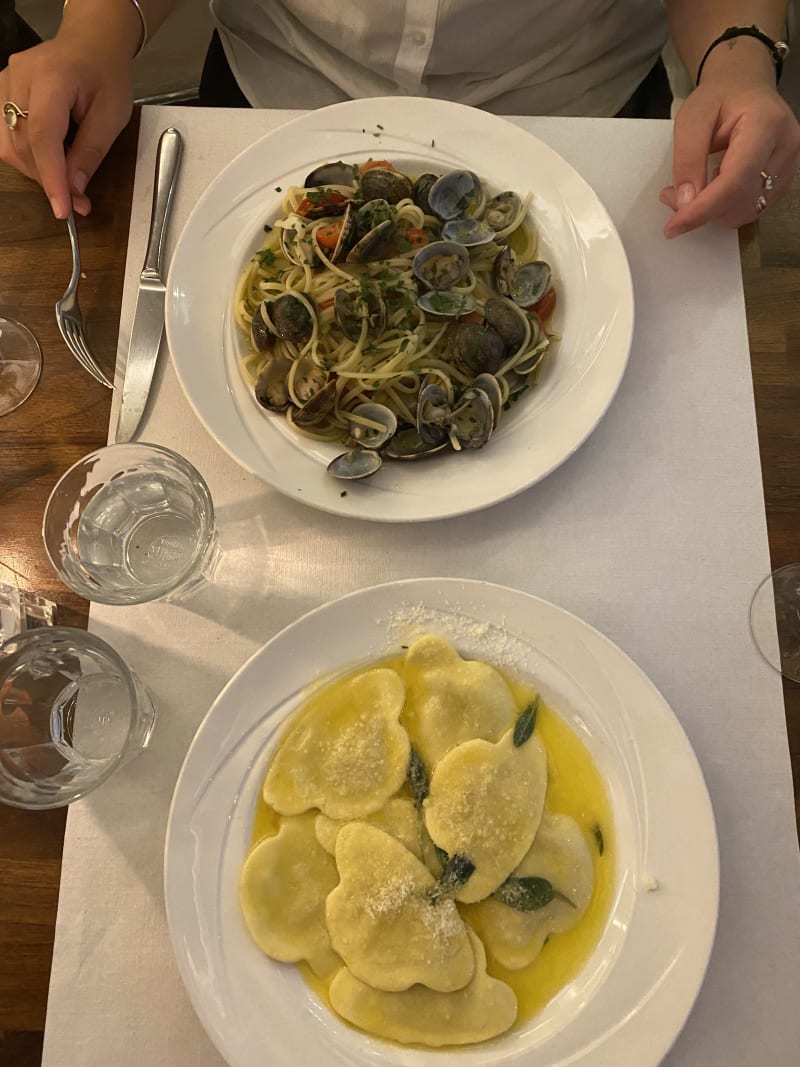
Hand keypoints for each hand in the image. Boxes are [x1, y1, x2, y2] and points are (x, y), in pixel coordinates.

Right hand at [0, 37, 132, 217]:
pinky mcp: (2, 90)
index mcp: (52, 78)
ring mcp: (5, 81)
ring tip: (64, 181)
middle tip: (76, 202)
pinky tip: (49, 162)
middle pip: (22, 143)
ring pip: (8, 143)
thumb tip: (74, 190)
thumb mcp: (112, 116)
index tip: (62, 209)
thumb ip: (91, 153)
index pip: (43, 136)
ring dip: (35, 170)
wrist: (91, 43)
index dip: (51, 177)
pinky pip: (5, 134)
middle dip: (48, 179)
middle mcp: (20, 77)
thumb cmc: (106, 75)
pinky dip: (26, 155)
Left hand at [660, 71, 799, 237]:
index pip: (736, 180)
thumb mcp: (692, 117)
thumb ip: (688, 158)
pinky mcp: (783, 181)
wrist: (745, 87)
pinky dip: (724, 210)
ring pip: (746, 211)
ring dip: (712, 212)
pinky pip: (751, 209)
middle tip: (671, 195)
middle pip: (742, 201)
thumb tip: (686, 203)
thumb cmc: (719, 97)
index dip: (703, 209)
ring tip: (689, 190)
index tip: (672, 227)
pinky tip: (709, 191)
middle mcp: (786, 147)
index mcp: (766, 124)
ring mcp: (789, 166)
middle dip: (702, 210)